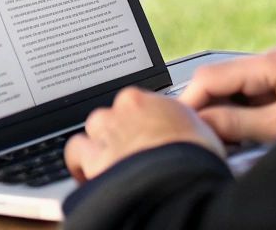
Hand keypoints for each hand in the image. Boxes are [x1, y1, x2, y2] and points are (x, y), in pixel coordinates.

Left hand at [64, 88, 223, 182]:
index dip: (136, 123)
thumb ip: (182, 123)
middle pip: (110, 116)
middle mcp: (122, 111)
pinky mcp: (94, 159)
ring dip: (97, 145)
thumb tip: (188, 131)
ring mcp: (106, 133)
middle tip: (129, 152)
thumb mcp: (199, 128)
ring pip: (92, 132)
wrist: (182, 176)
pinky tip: (88, 174)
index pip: (131, 105)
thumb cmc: (196, 154)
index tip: (142, 135)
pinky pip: (75, 154)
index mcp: (143, 99)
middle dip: (117, 132)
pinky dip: (80, 163)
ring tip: (109, 164)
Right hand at [178, 45, 275, 144]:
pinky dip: (248, 116)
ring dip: (230, 116)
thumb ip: (241, 122)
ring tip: (236, 144)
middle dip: (211, 110)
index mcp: (274, 60)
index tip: (181, 125)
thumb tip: (203, 120)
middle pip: (223, 82)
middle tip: (210, 141)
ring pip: (237, 91)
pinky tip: (253, 137)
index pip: (212, 74)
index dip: (191, 101)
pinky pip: (255, 97)